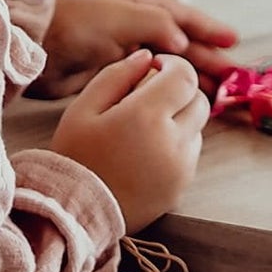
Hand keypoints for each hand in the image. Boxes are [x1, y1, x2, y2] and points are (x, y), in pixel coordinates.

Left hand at [31, 0, 238, 100]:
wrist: (34, 48)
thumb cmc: (74, 24)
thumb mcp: (120, 17)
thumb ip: (155, 26)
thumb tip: (184, 43)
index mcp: (138, 1)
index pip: (182, 15)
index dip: (208, 28)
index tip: (232, 41)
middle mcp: (134, 24)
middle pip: (179, 41)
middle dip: (207, 57)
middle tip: (234, 76)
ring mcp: (123, 49)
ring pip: (166, 64)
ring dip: (191, 76)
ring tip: (216, 93)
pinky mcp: (112, 74)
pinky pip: (148, 81)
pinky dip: (166, 89)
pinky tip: (181, 100)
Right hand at [49, 49, 208, 231]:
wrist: (73, 213)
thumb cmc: (73, 158)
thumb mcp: (81, 109)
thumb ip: (116, 76)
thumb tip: (146, 58)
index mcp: (146, 116)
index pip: (184, 75)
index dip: (172, 66)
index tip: (154, 70)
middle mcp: (172, 141)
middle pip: (198, 100)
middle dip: (179, 91)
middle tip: (150, 98)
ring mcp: (180, 167)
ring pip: (198, 127)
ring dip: (180, 119)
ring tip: (146, 129)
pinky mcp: (180, 187)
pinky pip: (190, 155)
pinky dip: (177, 146)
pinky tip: (147, 152)